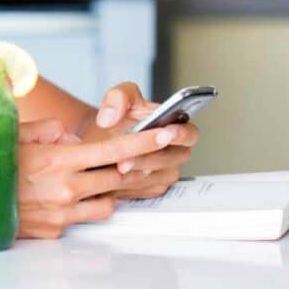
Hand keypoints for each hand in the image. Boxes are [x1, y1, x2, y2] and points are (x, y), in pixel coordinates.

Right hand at [16, 118, 178, 238]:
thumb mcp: (15, 135)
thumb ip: (47, 129)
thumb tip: (68, 134)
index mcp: (60, 159)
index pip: (114, 151)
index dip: (144, 142)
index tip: (165, 133)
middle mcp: (67, 187)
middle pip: (116, 178)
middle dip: (124, 169)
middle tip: (123, 160)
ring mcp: (63, 212)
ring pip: (105, 202)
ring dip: (102, 191)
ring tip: (83, 181)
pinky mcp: (57, 230)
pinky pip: (82, 218)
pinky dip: (80, 207)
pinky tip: (60, 198)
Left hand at [89, 82, 200, 199]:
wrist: (97, 139)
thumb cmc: (115, 118)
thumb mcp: (117, 97)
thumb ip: (118, 97)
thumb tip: (110, 117)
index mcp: (174, 125)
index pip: (190, 133)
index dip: (182, 134)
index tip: (167, 132)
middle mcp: (173, 150)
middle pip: (173, 158)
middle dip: (151, 157)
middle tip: (129, 155)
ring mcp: (163, 171)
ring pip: (159, 177)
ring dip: (139, 172)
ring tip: (118, 166)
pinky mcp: (151, 188)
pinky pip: (146, 190)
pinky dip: (131, 185)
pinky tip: (115, 178)